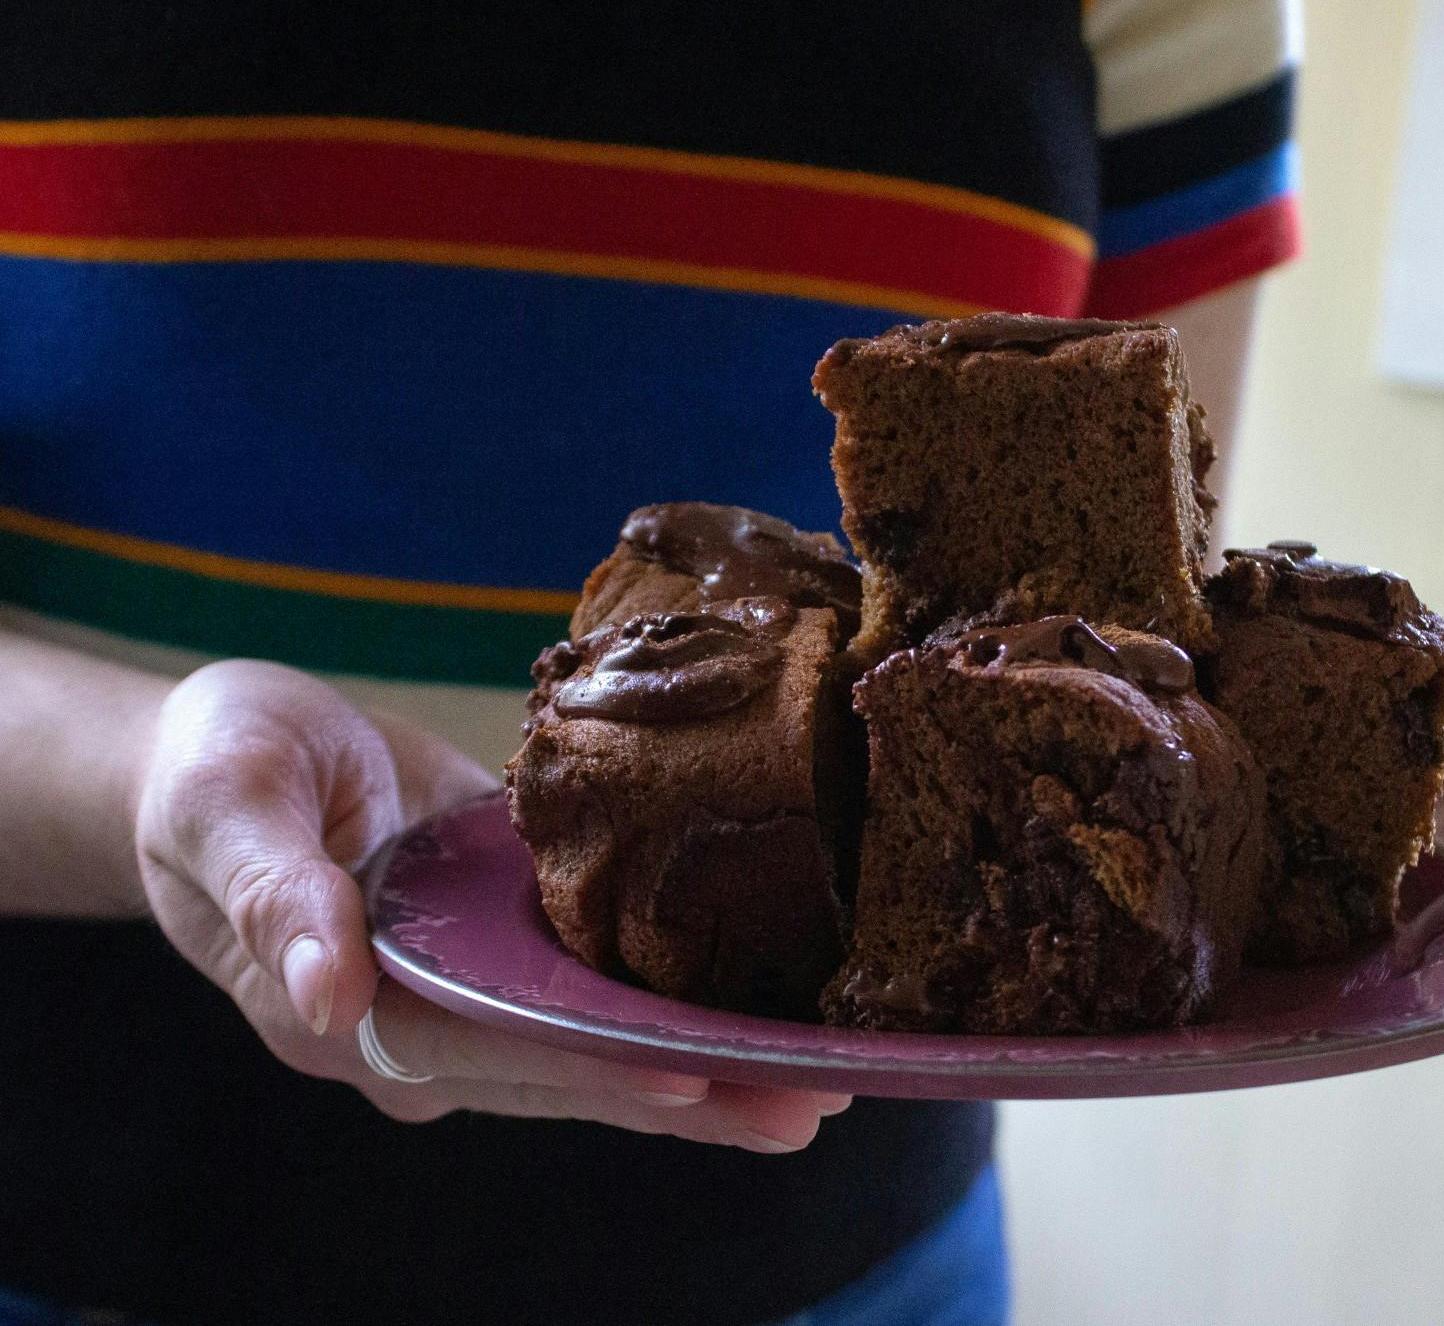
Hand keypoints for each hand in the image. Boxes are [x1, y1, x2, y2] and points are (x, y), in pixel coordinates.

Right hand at [133, 659, 846, 1150]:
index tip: (687, 1076)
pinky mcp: (504, 955)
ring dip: (701, 1071)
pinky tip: (757, 1018)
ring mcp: (468, 997)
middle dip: (683, 1094)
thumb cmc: (209, 771)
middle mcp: (421, 1028)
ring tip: (814, 1089)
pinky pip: (594, 995)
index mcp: (350, 1013)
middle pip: (563, 1073)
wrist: (223, 754)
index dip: (587, 1066)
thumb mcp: (226, 803)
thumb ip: (276, 892)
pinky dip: (671, 1011)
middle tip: (806, 1107)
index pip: (485, 1053)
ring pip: (593, 1048)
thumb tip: (331, 992)